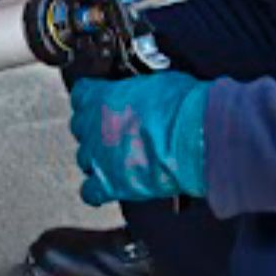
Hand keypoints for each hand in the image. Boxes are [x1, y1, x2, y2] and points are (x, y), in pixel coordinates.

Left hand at [69, 72, 210, 206]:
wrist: (194, 136)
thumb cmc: (181, 105)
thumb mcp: (155, 83)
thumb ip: (137, 93)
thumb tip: (142, 98)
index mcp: (100, 96)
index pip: (81, 95)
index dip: (94, 100)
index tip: (104, 103)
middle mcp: (91, 126)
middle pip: (81, 128)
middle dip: (97, 131)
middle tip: (120, 132)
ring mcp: (97, 157)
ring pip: (85, 159)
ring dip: (100, 159)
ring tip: (123, 159)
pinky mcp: (109, 184)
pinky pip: (90, 192)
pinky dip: (98, 191)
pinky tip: (112, 186)